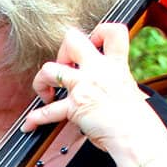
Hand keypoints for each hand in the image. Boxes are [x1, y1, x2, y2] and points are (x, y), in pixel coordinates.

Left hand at [25, 23, 166, 165]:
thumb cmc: (135, 120)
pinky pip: (47, 111)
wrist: (136, 136)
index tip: (93, 45)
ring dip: (41, 81)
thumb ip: (113, 81)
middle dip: (62, 52)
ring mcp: (84, 86)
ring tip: (47, 94)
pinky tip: (30, 125)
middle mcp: (98, 70)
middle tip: (65, 68)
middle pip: (72, 39)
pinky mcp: (75, 106)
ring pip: (49, 69)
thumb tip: (102, 86)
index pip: (112, 31)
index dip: (98, 32)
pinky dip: (35, 119)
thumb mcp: (129, 89)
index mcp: (116, 64)